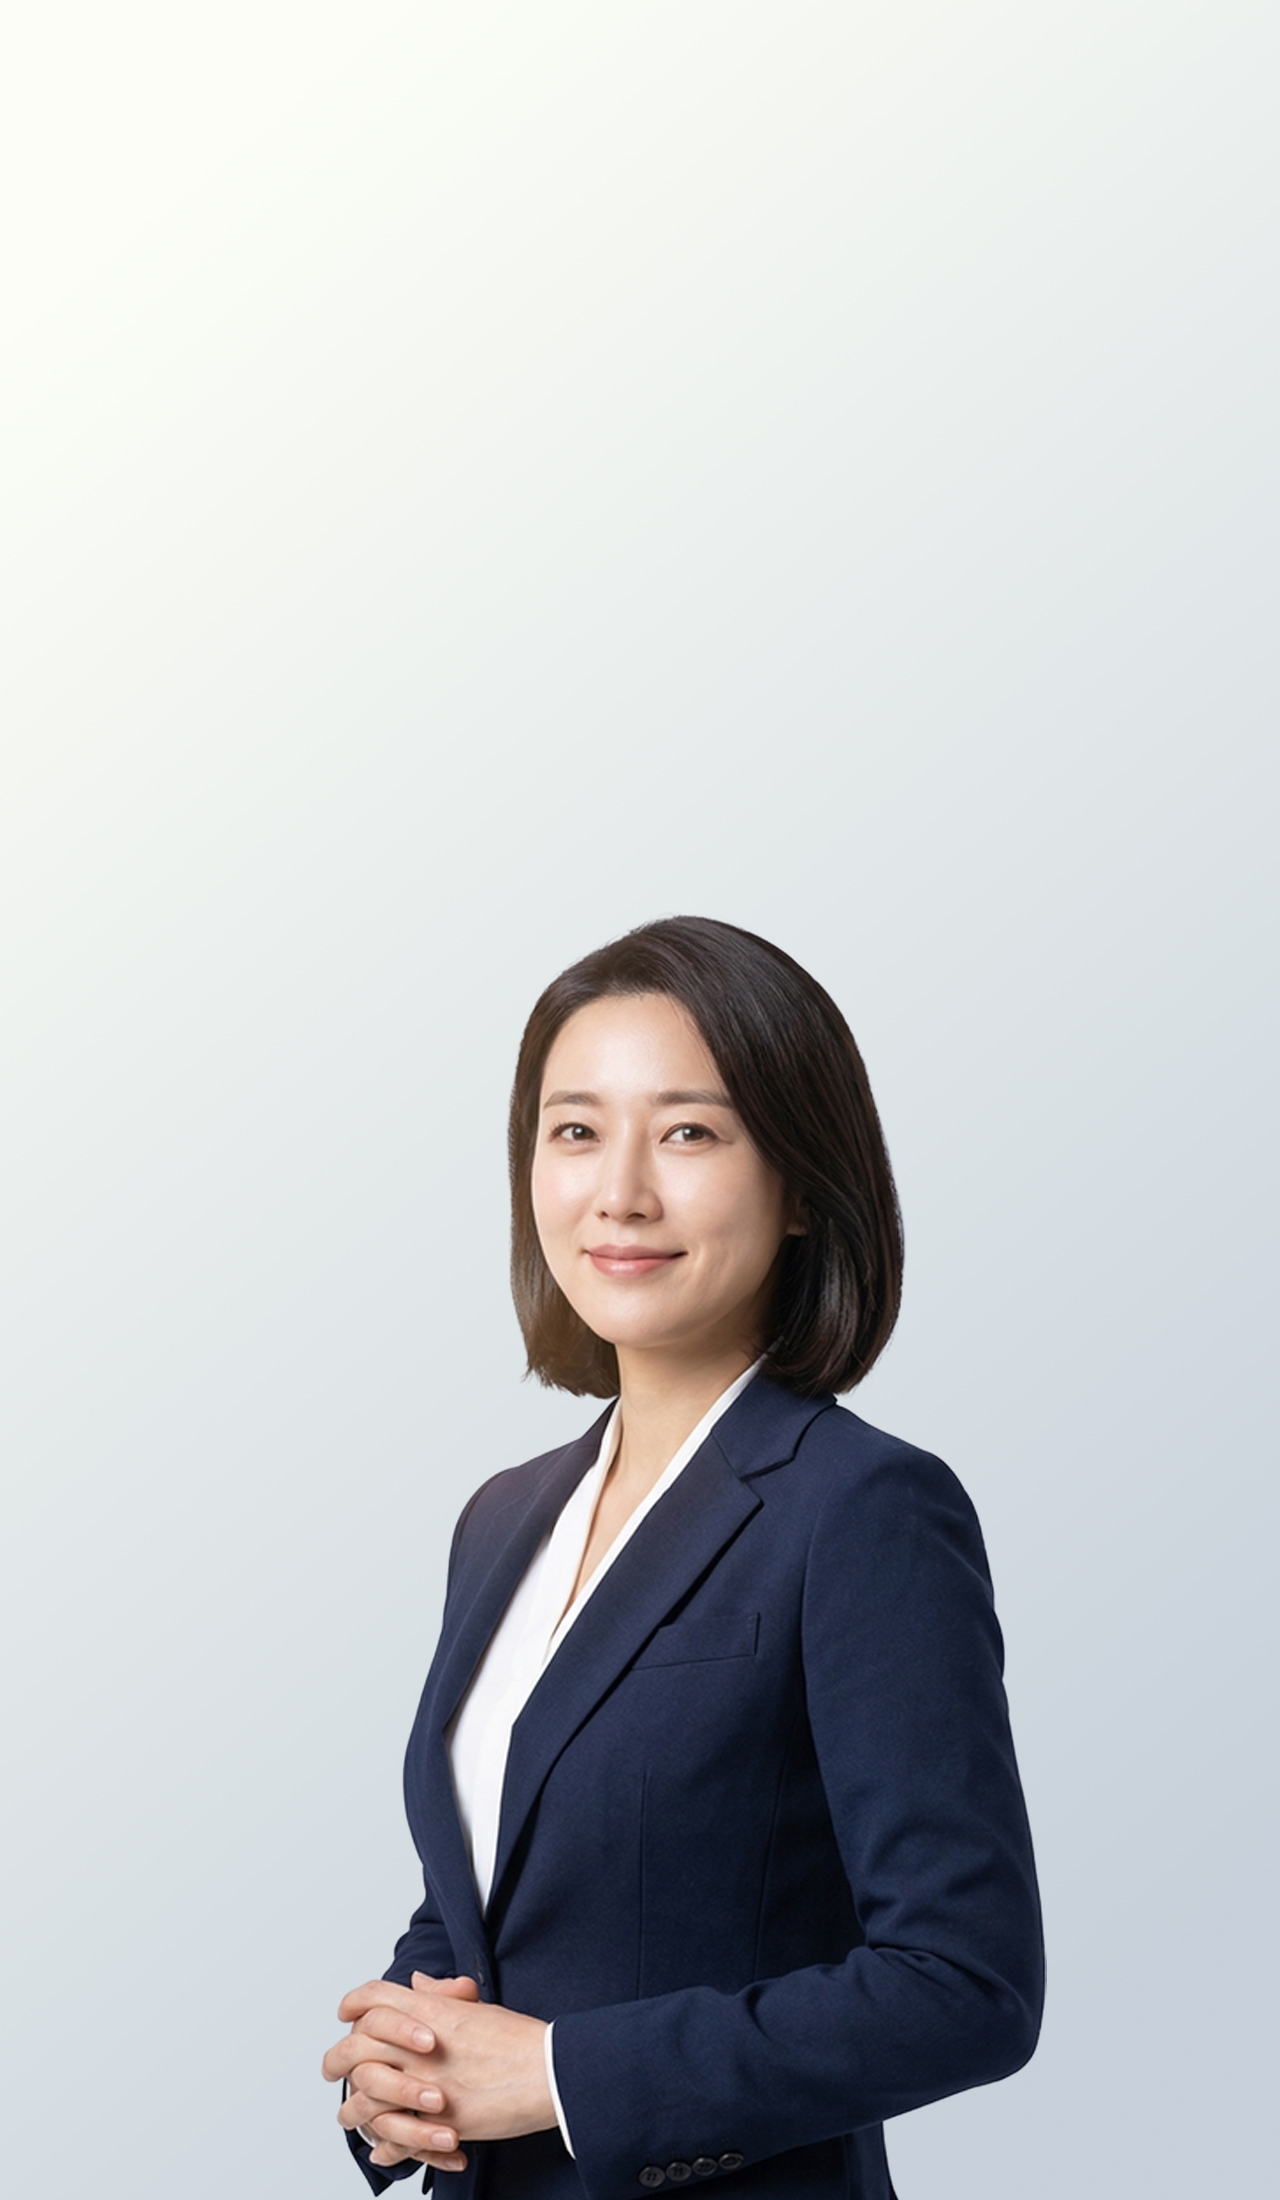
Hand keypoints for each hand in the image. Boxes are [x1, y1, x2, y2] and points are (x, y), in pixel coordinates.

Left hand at [328, 1973, 554, 2155]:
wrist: (548, 2071)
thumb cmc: (519, 2040)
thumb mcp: (477, 2007)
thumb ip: (440, 1996)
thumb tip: (414, 1984)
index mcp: (430, 2012)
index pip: (374, 1997)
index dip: (354, 2002)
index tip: (346, 2013)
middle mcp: (419, 2045)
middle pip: (356, 2045)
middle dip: (337, 2058)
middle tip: (332, 2068)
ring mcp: (425, 2084)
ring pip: (365, 2096)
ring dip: (354, 2109)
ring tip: (352, 2116)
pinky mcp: (437, 2122)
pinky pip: (393, 2137)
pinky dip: (384, 2146)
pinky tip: (383, 2149)